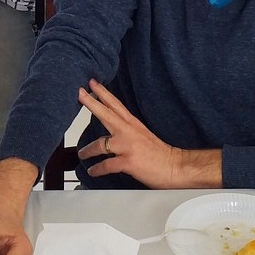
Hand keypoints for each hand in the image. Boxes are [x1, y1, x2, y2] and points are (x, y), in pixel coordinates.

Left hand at [77, 79, 220, 188]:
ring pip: (100, 144)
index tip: (92, 83)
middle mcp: (129, 132)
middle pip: (106, 114)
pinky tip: (92, 171)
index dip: (103, 93)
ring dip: (87, 150)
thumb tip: (111, 130)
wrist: (175, 167)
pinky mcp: (128, 162)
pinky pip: (106, 165)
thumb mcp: (142, 135)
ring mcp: (128, 147)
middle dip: (91, 103)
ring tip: (82, 153)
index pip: (115, 105)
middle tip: (79, 93)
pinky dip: (97, 169)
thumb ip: (126, 130)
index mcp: (133, 124)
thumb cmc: (159, 153)